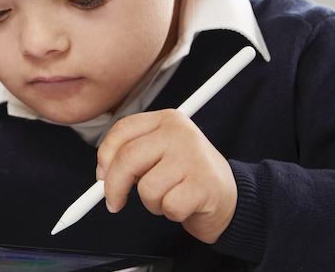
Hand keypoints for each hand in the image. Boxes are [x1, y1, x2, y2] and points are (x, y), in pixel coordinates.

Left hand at [96, 109, 235, 243]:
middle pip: (127, 159)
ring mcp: (193, 157)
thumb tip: (103, 172)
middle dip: (115, 187)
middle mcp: (180, 133)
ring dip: (152, 203)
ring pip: (146, 188)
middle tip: (115, 202)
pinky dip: (171, 213)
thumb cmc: (190, 177)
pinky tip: (184, 205)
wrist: (231, 197)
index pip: (122, 131)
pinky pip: (168, 206)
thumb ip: (132, 156)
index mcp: (167, 120)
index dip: (105, 157)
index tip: (102, 175)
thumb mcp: (160, 155)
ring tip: (170, 196)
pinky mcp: (203, 184)